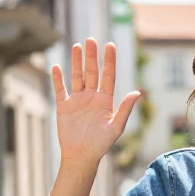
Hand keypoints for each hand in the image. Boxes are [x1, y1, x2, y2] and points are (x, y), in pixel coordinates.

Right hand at [51, 38, 141, 166]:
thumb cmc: (101, 144)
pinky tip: (57, 66)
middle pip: (92, 72)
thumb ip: (125, 109)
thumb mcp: (116, 126)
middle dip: (92, 56)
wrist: (81, 156)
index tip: (109, 45)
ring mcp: (77, 100)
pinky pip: (60, 89)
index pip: (108, 76)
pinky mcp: (64, 107)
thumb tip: (137, 92)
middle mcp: (92, 97)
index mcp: (105, 100)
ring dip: (76, 62)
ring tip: (77, 46)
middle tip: (91, 39)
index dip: (109, 61)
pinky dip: (57, 79)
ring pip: (77, 77)